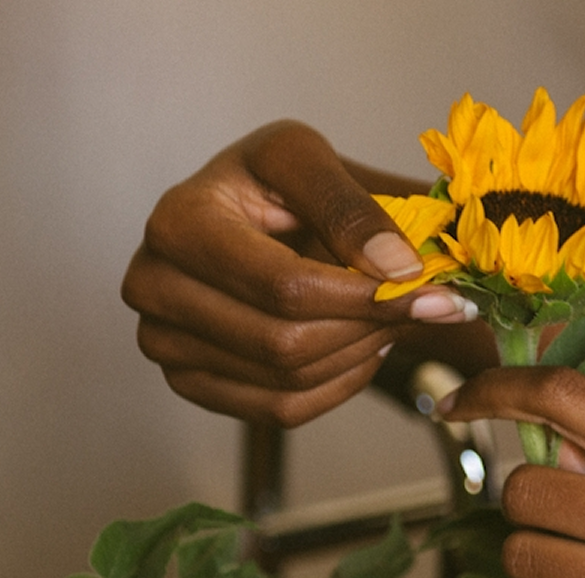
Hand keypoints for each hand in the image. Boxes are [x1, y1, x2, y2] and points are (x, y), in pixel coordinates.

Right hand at [122, 120, 476, 426]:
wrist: (247, 216)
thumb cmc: (273, 183)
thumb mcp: (309, 160)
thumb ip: (353, 208)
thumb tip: (397, 270)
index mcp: (178, 221)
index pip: (283, 285)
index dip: (364, 295)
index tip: (432, 291)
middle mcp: (152, 284)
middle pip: (283, 341)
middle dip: (366, 327)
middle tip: (419, 307)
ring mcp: (161, 341)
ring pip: (284, 379)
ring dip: (357, 354)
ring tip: (387, 318)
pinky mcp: (185, 380)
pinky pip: (276, 410)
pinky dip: (336, 386)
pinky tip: (358, 348)